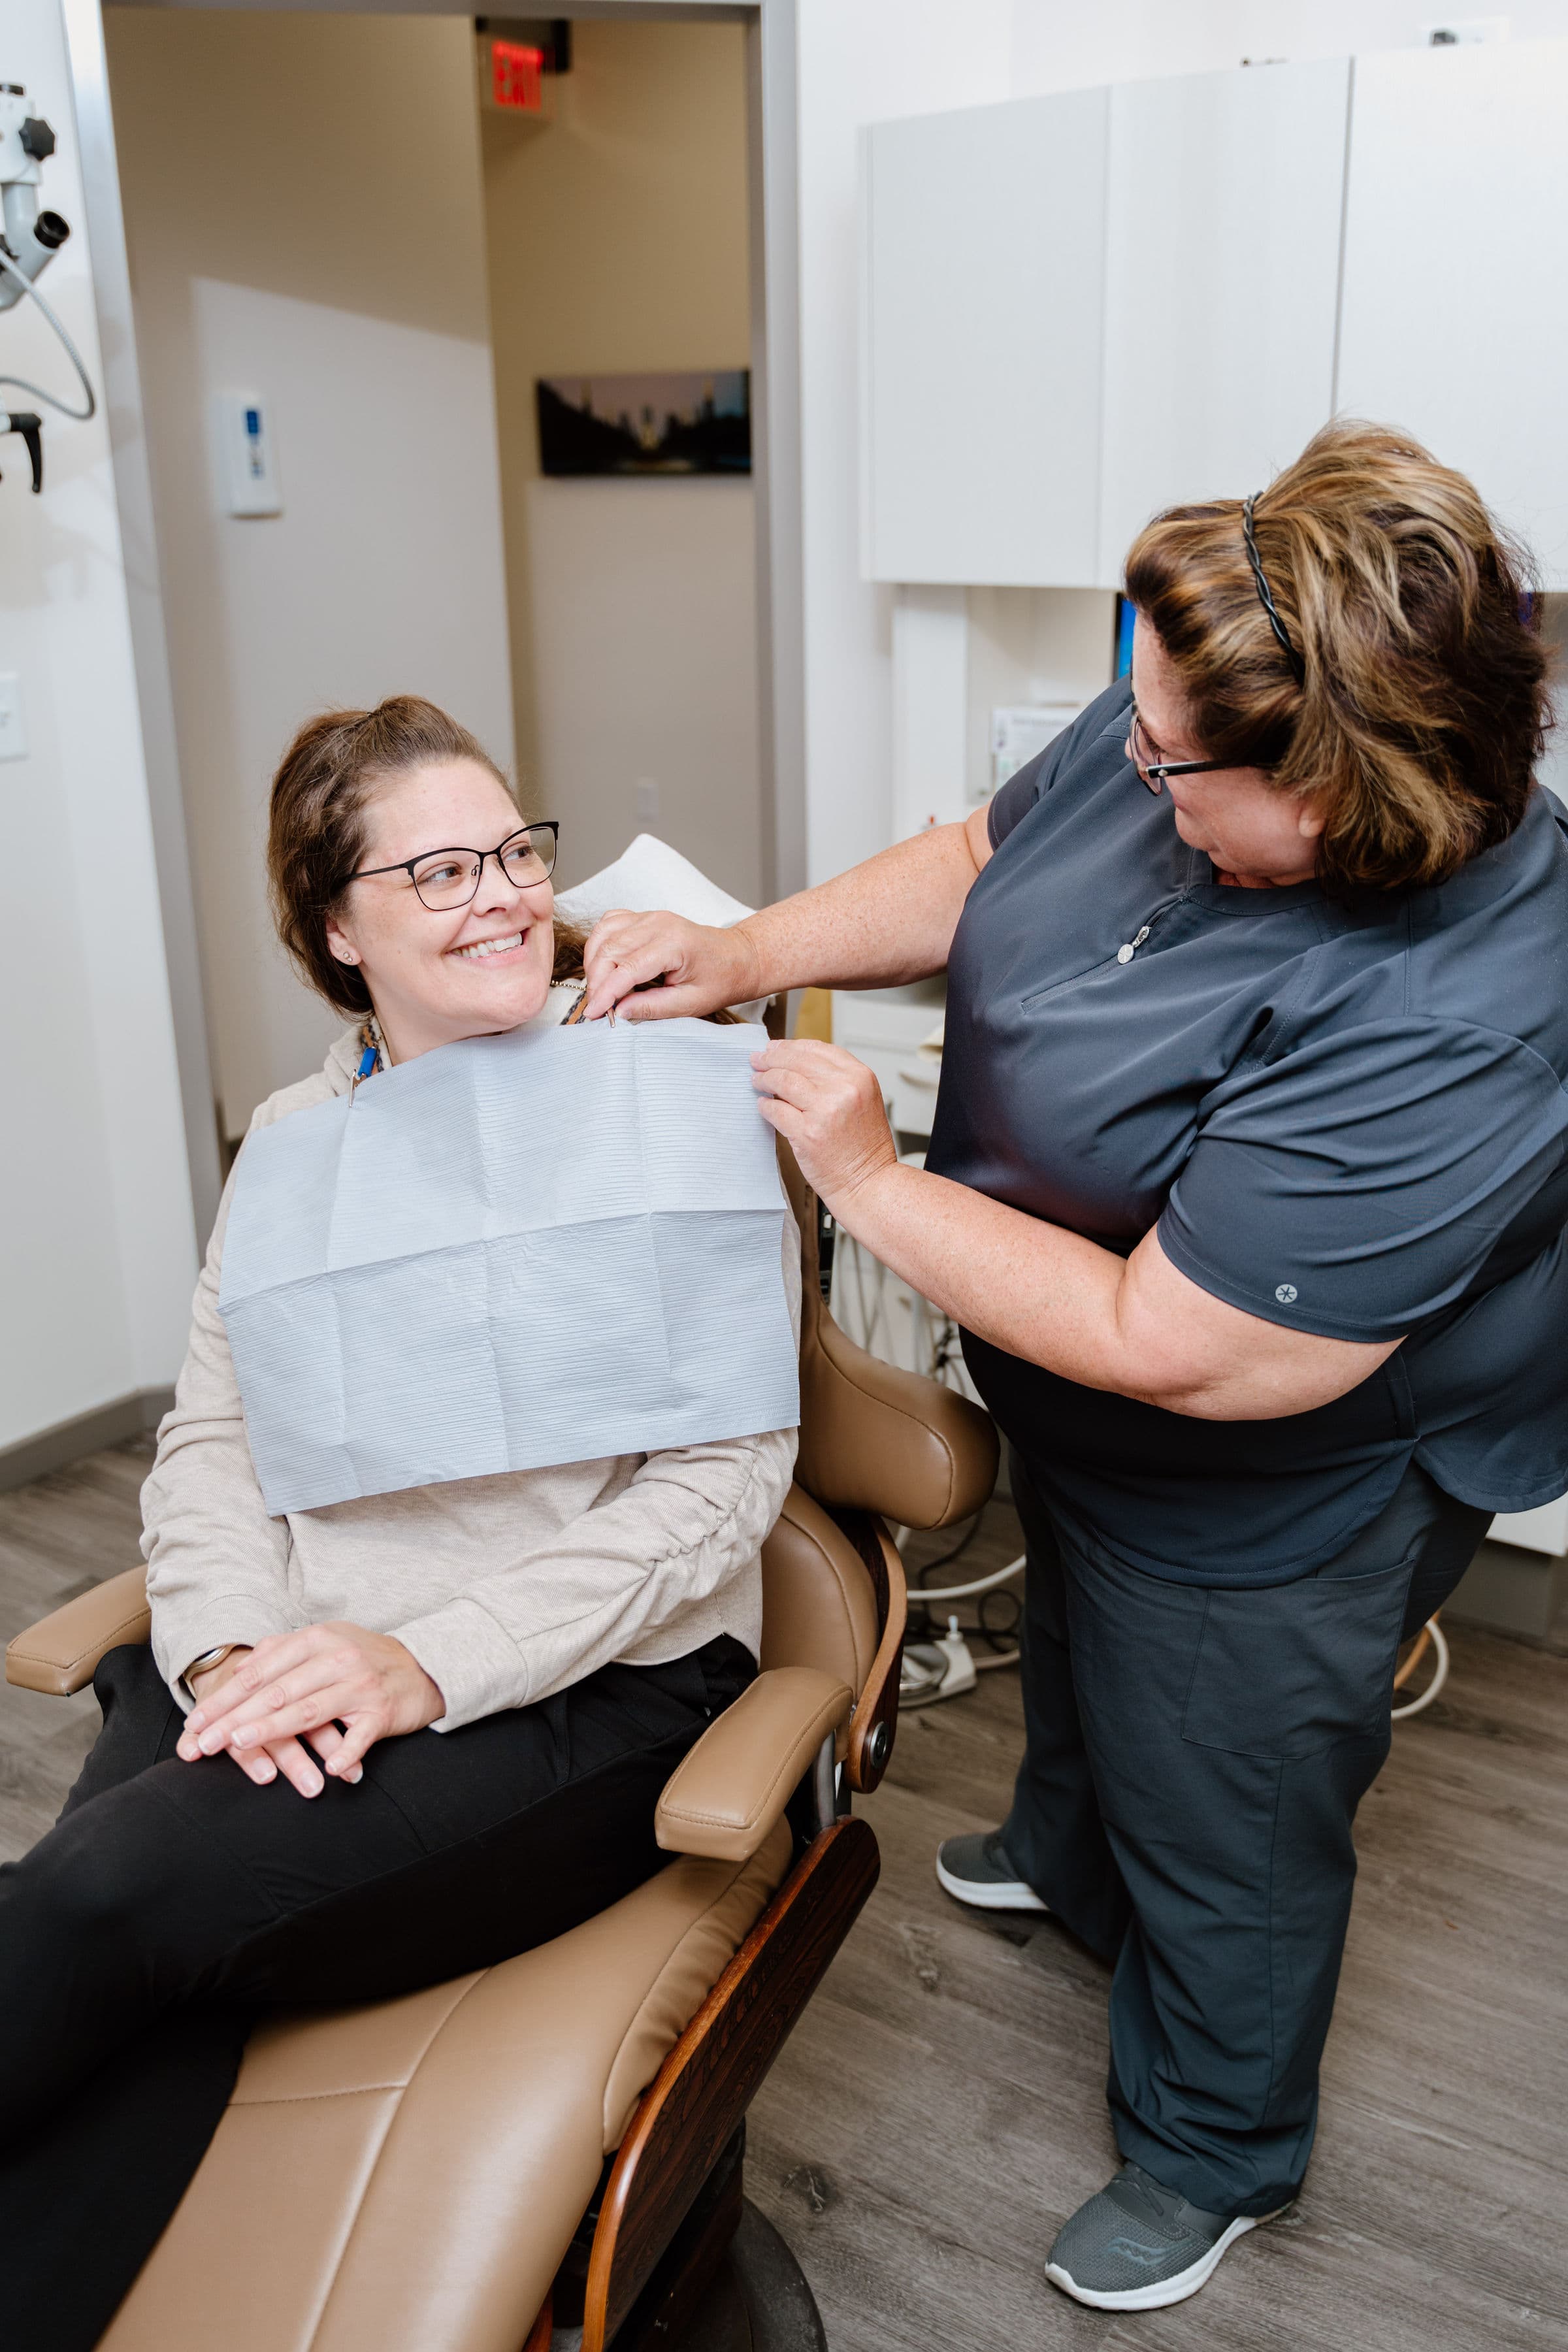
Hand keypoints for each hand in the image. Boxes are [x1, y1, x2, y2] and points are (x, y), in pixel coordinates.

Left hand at [179, 1624, 444, 1792]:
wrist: (423, 1666)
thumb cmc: (363, 1658)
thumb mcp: (324, 1642)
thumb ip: (282, 1651)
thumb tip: (240, 1670)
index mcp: (316, 1640)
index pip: (260, 1671)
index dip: (225, 1698)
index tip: (196, 1722)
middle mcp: (336, 1658)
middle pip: (276, 1691)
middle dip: (234, 1718)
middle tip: (204, 1742)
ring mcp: (359, 1685)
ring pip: (308, 1711)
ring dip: (271, 1729)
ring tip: (239, 1745)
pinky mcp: (381, 1711)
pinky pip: (360, 1736)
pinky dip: (345, 1753)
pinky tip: (328, 1769)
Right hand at [580, 908, 761, 1022]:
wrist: (736, 957)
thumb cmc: (720, 979)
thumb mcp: (691, 1003)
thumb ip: (653, 1007)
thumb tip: (620, 1011)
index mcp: (674, 944)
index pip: (627, 968)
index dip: (606, 992)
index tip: (593, 1013)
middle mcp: (658, 923)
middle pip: (610, 950)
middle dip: (596, 982)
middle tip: (596, 1008)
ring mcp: (649, 916)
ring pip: (603, 935)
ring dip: (594, 964)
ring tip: (599, 991)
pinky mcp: (643, 917)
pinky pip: (609, 924)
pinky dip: (599, 944)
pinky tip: (603, 965)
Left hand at [750, 1040, 898, 1214]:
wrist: (868, 1183)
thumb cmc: (865, 1148)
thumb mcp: (862, 1101)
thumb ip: (835, 1080)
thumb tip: (796, 1064)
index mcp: (860, 1077)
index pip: (818, 1048)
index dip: (791, 1046)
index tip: (776, 1047)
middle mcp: (844, 1089)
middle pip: (797, 1060)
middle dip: (771, 1057)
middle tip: (758, 1060)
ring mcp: (825, 1111)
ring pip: (783, 1080)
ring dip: (764, 1078)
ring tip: (756, 1080)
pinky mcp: (807, 1134)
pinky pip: (776, 1110)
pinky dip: (765, 1106)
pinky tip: (763, 1105)